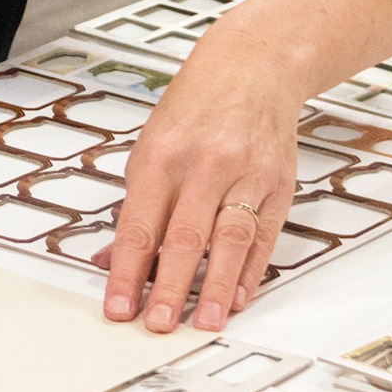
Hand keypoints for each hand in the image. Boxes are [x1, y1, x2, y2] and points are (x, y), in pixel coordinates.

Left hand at [103, 47, 297, 333]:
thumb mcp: (150, 145)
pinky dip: (250, 271)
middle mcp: (204, 165)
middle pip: (184, 238)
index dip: (126, 271)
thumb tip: (113, 259)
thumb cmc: (195, 107)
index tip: (118, 305)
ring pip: (228, 241)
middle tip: (157, 323)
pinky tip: (238, 297)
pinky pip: (264, 237)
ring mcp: (245, 175)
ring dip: (215, 288)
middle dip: (169, 287)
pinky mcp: (278, 185)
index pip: (138, 226)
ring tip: (203, 322)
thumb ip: (136, 206)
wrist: (253, 67)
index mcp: (161, 156)